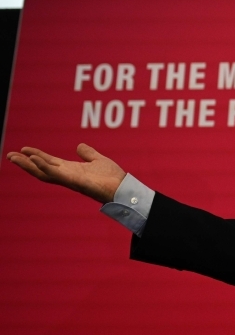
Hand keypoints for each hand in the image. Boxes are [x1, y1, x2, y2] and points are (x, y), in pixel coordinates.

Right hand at [6, 143, 125, 203]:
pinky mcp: (76, 182)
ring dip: (29, 165)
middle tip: (9, 155)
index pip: (49, 162)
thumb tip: (79, 146)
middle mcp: (68, 175)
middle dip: (25, 163)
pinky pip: (58, 175)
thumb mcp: (98, 160)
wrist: (124, 188)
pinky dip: (45, 167)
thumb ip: (88, 153)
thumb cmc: (113, 177)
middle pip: (41, 169)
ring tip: (14, 157)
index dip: (36, 156)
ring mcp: (70, 180)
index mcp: (71, 170)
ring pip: (44, 173)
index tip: (23, 149)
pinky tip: (35, 159)